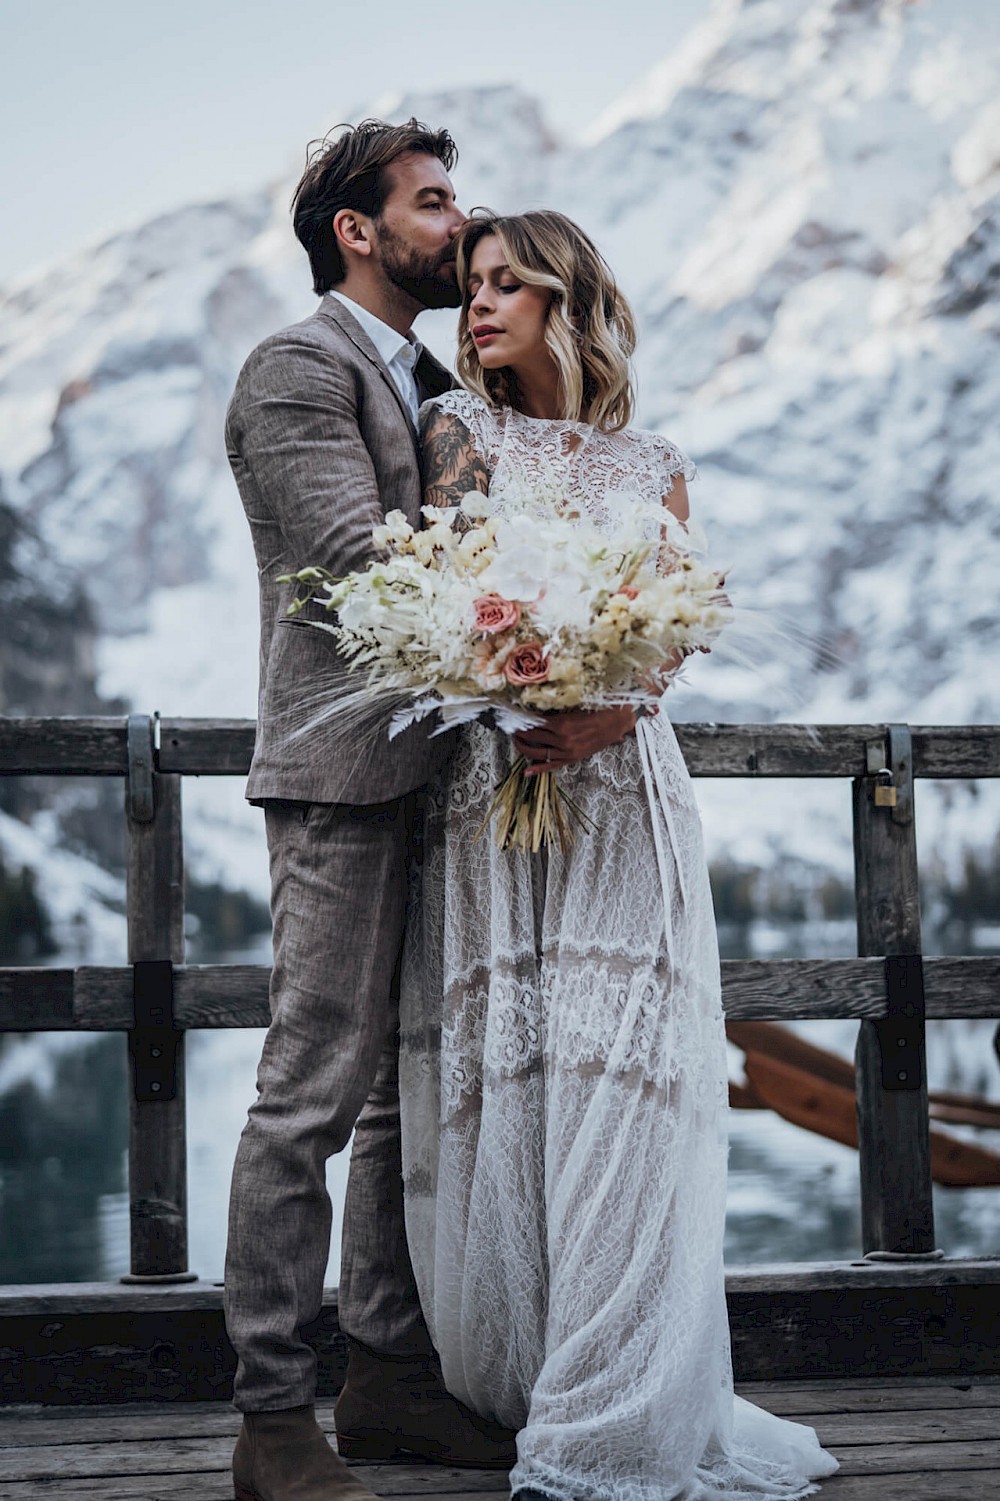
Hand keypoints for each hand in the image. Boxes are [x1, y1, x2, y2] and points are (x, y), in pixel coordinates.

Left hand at [514, 705, 637, 776]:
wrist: (617, 721)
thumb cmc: (598, 710)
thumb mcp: (574, 706)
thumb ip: (555, 710)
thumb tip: (536, 711)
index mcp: (562, 723)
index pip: (534, 723)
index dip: (522, 721)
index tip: (514, 718)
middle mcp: (562, 739)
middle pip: (533, 737)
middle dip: (520, 733)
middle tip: (512, 728)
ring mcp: (567, 751)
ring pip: (538, 753)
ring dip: (524, 748)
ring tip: (516, 742)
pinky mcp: (572, 759)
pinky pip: (552, 766)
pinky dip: (538, 769)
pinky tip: (527, 771)